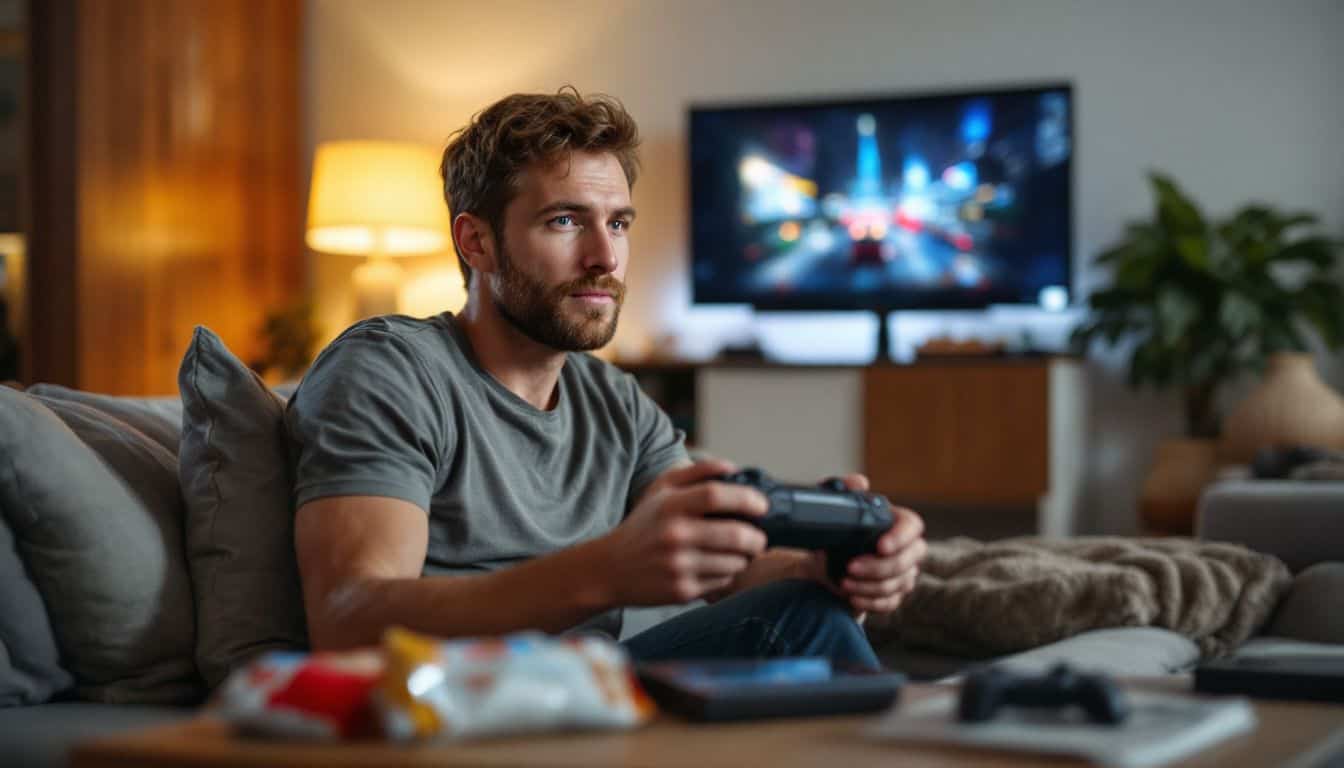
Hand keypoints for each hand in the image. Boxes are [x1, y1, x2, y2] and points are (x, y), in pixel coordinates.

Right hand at [600, 459, 768, 605]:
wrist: (610, 569)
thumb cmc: (642, 525)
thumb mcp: (660, 490)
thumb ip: (697, 472)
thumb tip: (733, 468)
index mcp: (670, 506)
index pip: (716, 495)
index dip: (747, 498)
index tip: (761, 506)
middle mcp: (674, 535)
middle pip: (735, 534)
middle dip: (756, 537)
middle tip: (758, 537)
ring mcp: (678, 565)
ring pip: (734, 562)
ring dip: (745, 557)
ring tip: (740, 553)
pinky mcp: (682, 591)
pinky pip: (722, 582)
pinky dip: (728, 574)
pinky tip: (719, 567)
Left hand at [806, 473, 925, 615]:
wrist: (824, 562)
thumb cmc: (836, 533)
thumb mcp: (835, 509)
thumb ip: (844, 490)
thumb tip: (858, 482)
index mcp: (897, 523)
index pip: (913, 527)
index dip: (901, 537)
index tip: (880, 546)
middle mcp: (907, 549)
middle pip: (908, 561)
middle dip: (879, 567)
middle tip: (850, 567)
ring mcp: (903, 574)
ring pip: (898, 584)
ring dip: (868, 586)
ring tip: (844, 582)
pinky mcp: (894, 595)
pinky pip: (890, 603)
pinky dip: (870, 602)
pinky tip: (852, 597)